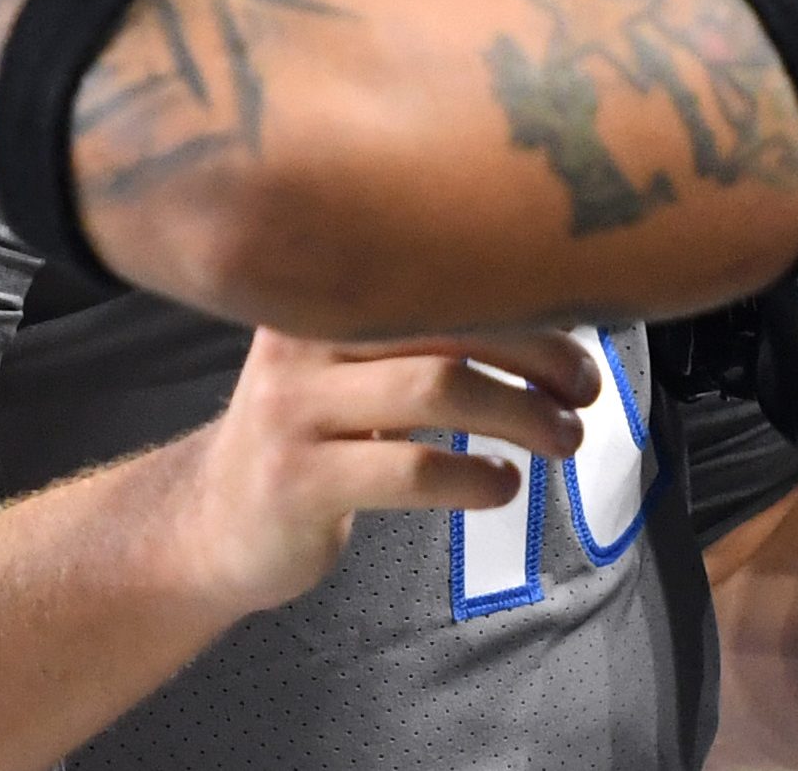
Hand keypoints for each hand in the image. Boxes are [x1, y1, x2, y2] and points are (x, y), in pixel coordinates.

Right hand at [163, 327, 603, 616]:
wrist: (212, 525)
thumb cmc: (310, 436)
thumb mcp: (344, 362)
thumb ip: (416, 327)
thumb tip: (548, 310)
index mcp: (322, 292)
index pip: (442, 272)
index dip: (526, 298)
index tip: (583, 330)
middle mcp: (302, 338)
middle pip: (448, 321)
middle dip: (538, 355)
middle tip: (585, 390)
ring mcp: (293, 411)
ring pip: (438, 387)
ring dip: (522, 413)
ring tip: (563, 438)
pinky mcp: (297, 484)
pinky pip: (411, 469)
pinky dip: (475, 477)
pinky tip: (501, 485)